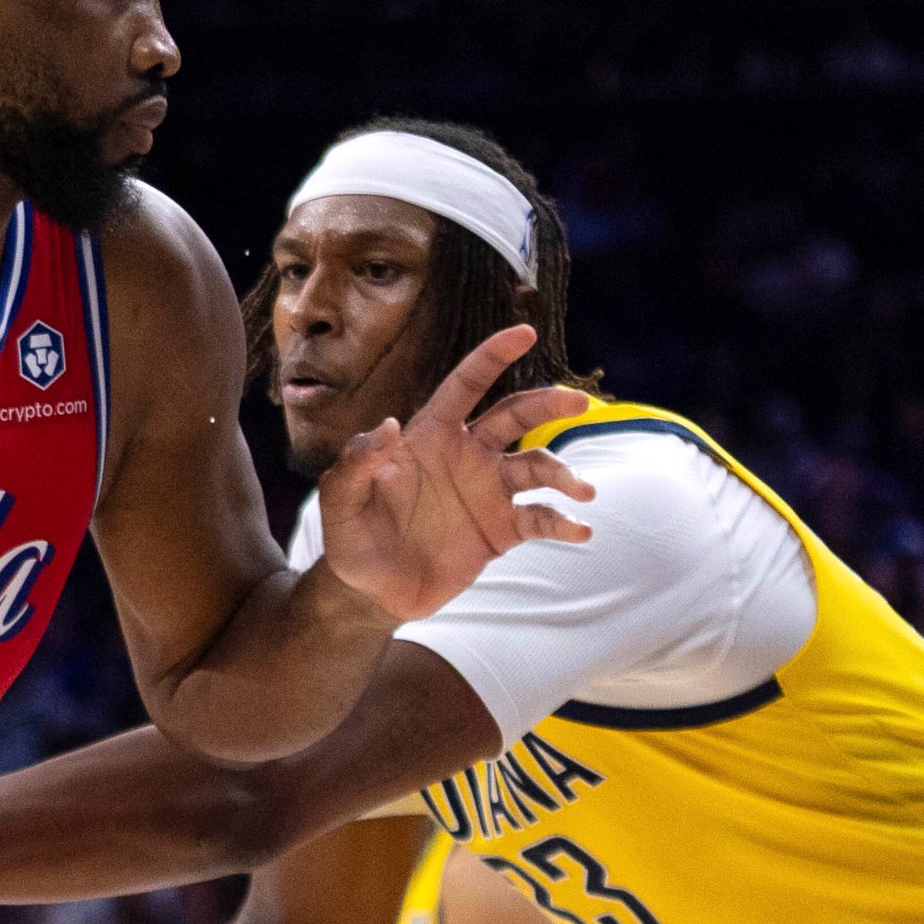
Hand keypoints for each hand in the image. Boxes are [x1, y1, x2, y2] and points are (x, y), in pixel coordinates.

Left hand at [317, 325, 595, 621]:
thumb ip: (357, 462)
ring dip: (564, 474)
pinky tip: (580, 531)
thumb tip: (390, 425)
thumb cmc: (351, 537)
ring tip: (583, 490)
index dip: (493, 356)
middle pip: (516, 417)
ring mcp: (488, 491)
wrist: (371, 591)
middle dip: (549, 405)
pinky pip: (540, 519)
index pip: (466, 385)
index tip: (525, 332)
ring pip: (538, 467)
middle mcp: (467, 455)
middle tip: (579, 402)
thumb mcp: (341, 501)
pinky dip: (564, 523)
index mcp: (431, 435)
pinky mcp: (501, 530)